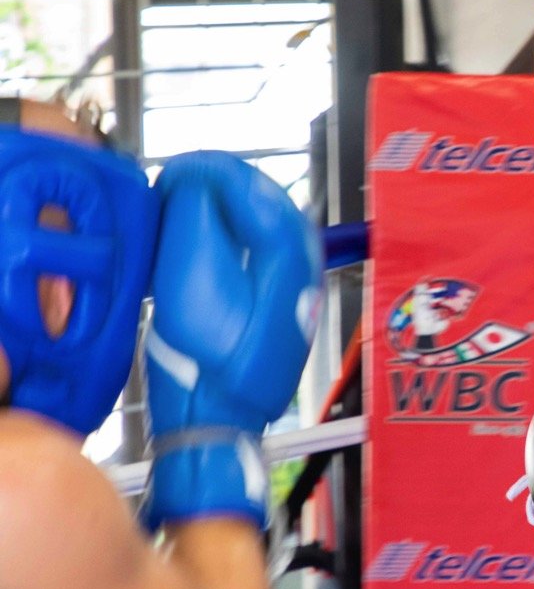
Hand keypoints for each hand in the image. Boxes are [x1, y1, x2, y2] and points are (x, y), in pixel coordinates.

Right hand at [139, 151, 322, 530]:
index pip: (254, 187)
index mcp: (290, 251)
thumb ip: (196, 218)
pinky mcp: (285, 299)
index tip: (173, 172)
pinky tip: (200, 241)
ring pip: (262, 221)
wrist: (222, 418)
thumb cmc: (206, 358)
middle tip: (173, 186)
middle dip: (217, 185)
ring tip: (181, 207)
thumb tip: (196, 180)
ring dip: (222, 209)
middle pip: (264, 199)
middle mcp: (305, 261)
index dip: (208, 171)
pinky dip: (229, 235)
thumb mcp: (191, 278)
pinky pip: (258, 247)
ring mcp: (299, 281)